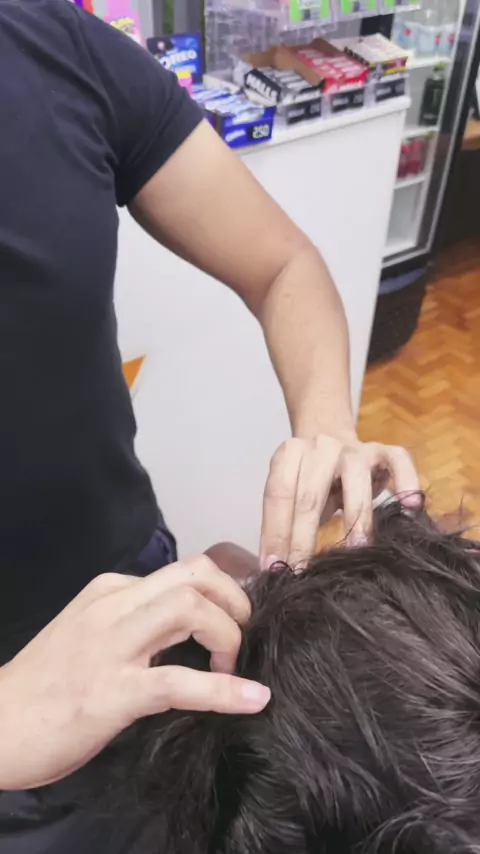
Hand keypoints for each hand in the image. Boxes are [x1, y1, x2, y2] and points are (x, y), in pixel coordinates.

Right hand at [0, 557, 269, 790]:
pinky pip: (180, 682)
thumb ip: (135, 621)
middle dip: (235, 600)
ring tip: (234, 666)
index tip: (237, 618)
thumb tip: (192, 631)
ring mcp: (112, 646)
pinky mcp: (113, 691)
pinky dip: (225, 691)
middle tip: (246, 633)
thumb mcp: (92, 632)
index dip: (222, 592)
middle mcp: (113, 606)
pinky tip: (251, 700)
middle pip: (195, 575)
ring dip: (229, 634)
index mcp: (110, 590)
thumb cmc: (46, 684)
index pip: (183, 570)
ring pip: (190, 609)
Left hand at [260, 434, 419, 567]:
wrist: (336, 442)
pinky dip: (406, 483)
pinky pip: (399, 462)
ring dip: (356, 516)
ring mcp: (356, 448)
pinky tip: (410, 508)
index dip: (276, 532)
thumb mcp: (292, 496)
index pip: (279, 494)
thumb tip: (274, 567)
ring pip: (355, 479)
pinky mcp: (386, 451)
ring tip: (357, 548)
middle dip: (304, 536)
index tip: (274, 567)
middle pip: (310, 493)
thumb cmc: (311, 482)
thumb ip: (284, 523)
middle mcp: (322, 446)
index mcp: (290, 453)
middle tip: (302, 570)